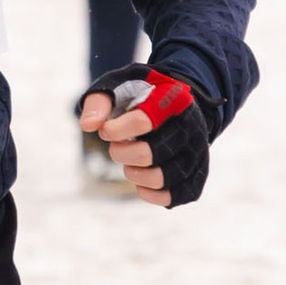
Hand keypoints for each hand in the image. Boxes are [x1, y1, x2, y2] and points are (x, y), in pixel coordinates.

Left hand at [78, 73, 212, 209]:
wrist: (175, 104)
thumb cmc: (141, 96)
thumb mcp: (118, 87)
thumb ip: (99, 102)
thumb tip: (88, 125)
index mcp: (173, 99)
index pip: (141, 122)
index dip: (114, 131)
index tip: (106, 131)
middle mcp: (191, 127)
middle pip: (147, 155)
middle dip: (121, 153)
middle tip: (117, 146)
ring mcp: (197, 152)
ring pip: (160, 179)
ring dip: (134, 174)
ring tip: (130, 162)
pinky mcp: (197, 174)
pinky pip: (174, 196)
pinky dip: (151, 194)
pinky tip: (141, 180)